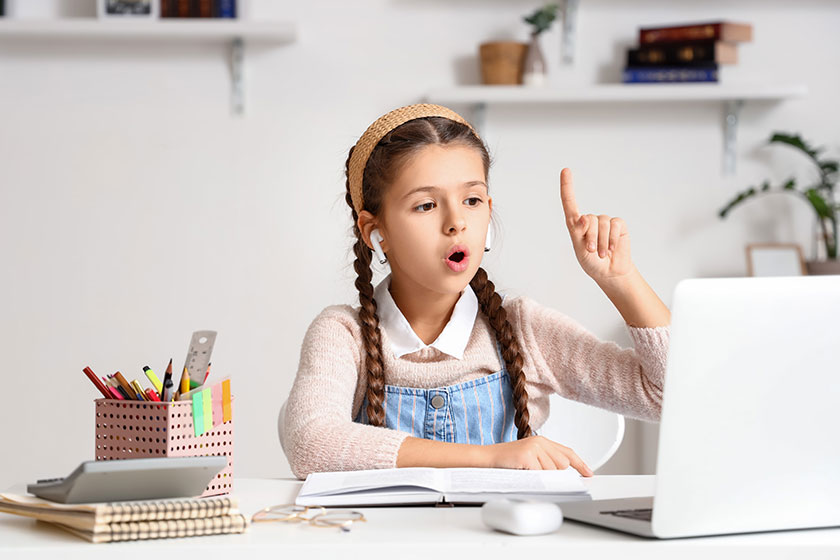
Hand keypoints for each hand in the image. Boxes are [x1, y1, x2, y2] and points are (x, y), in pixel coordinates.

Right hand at [483, 435, 593, 475]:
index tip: (588, 473)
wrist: (486, 458)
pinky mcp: (527, 456)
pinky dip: (532, 477)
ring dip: (540, 476)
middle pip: (562, 464)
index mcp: (542, 441)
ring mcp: (534, 447)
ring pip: (552, 471)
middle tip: (536, 472)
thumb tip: (564, 473)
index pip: (567, 452)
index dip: (580, 463)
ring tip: (525, 471)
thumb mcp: (530, 458)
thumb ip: (547, 461)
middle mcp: (540, 442)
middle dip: (553, 473)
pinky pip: (540, 474)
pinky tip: (522, 471)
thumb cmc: (507, 461)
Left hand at [559, 168, 634, 282]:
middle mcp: (590, 220)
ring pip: (602, 224)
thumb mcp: (580, 249)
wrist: (609, 272)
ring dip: (601, 242)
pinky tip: (611, 249)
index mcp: (576, 224)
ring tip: (601, 253)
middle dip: (590, 238)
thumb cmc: (591, 262)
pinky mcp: (618, 225)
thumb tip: (584, 217)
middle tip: (591, 251)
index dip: (567, 186)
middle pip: (588, 220)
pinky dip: (612, 239)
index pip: (569, 203)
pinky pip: (615, 226)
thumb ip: (579, 233)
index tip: (565, 170)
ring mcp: (605, 221)